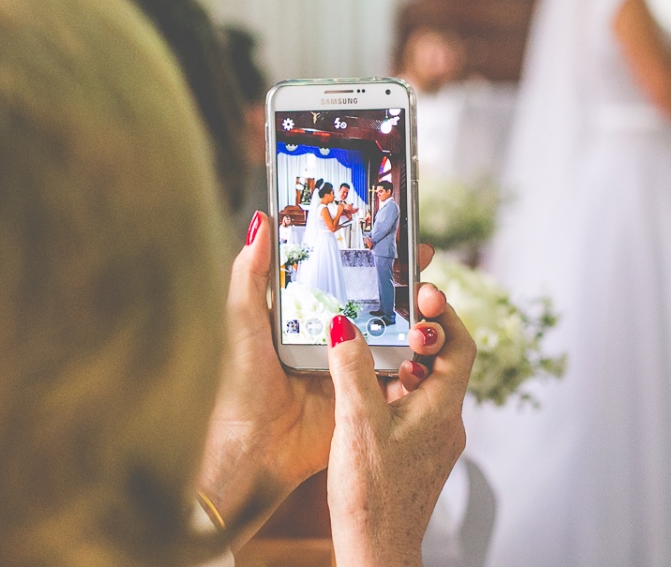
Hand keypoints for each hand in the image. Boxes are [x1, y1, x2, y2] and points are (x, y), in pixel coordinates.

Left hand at [198, 212, 438, 548]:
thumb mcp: (243, 321)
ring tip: (429, 297)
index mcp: (300, 316)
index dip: (364, 253)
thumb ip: (251, 274)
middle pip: (372, 298)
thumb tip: (261, 220)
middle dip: (399, 278)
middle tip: (421, 259)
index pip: (339, 274)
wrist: (253, 450)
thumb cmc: (240, 385)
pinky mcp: (363, 393)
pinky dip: (413, 357)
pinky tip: (429, 338)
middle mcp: (328, 336)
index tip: (389, 230)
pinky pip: (394, 371)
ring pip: (390, 331)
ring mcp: (349, 365)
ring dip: (412, 315)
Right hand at [326, 288, 474, 565]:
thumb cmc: (373, 497)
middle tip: (395, 313)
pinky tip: (365, 392)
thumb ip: (353, 371)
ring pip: (426, 386)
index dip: (445, 316)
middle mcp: (446, 423)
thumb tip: (346, 327)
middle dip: (420, 333)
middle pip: (444, 362)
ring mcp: (434, 441)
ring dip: (404, 362)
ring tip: (373, 346)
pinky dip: (395, 389)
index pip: (461, 346)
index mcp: (442, 409)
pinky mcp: (417, 456)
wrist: (377, 552)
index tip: (422, 296)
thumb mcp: (358, 424)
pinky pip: (413, 408)